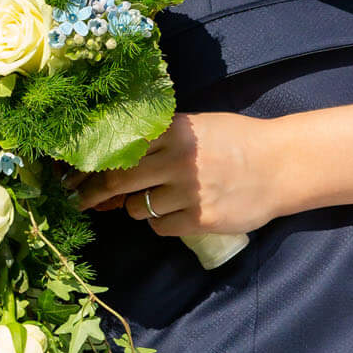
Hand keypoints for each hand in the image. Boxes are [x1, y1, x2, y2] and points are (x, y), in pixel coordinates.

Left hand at [73, 112, 287, 239]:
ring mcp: (187, 190)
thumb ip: (162, 136)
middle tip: (79, 201)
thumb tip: (116, 156)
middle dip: (92, 194)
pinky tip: (179, 212)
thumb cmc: (237, 142)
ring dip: (138, 207)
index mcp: (174, 130)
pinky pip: (160, 226)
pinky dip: (162, 222)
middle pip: (117, 181)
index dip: (91, 164)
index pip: (118, 148)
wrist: (281, 167)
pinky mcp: (198, 218)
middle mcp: (176, 158)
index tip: (71, 175)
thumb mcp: (199, 126)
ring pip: (136, 207)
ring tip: (157, 199)